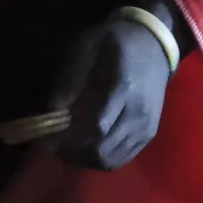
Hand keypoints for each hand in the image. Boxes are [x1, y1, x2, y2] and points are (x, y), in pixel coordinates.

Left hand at [47, 11, 173, 170]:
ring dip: (85, 160)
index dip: (69, 139)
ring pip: (112, 160)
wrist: (154, 43)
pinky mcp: (148, 134)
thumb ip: (70, 78)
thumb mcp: (87, 47)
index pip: (96, 128)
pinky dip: (101, 160)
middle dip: (74, 154)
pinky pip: (122, 159)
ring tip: (67, 149)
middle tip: (54, 147)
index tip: (48, 139)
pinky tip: (87, 149)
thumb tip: (53, 110)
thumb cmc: (116, 42)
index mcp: (123, 88)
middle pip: (103, 151)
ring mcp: (146, 127)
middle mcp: (138, 113)